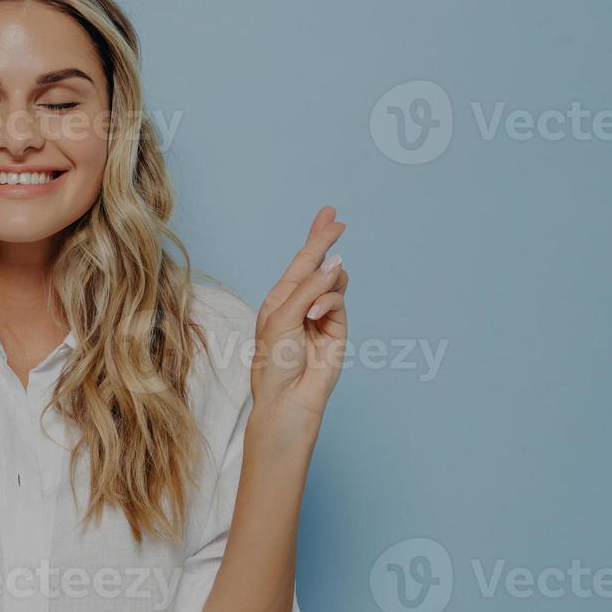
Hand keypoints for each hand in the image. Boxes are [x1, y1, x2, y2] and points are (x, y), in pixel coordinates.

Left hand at [251, 206, 350, 433]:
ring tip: (310, 304)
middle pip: (319, 264)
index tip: (329, 214)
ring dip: (324, 283)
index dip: (315, 238)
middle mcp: (301, 303)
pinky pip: (338, 300)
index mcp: (280, 299)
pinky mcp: (337, 327)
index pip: (301, 262)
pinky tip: (314, 315)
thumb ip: (308, 289)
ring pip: (333, 281)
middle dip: (326, 241)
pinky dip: (328, 301)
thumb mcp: (282, 317)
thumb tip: (334, 264)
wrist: (288, 397)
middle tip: (337, 220)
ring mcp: (321, 315)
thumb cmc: (273, 361)